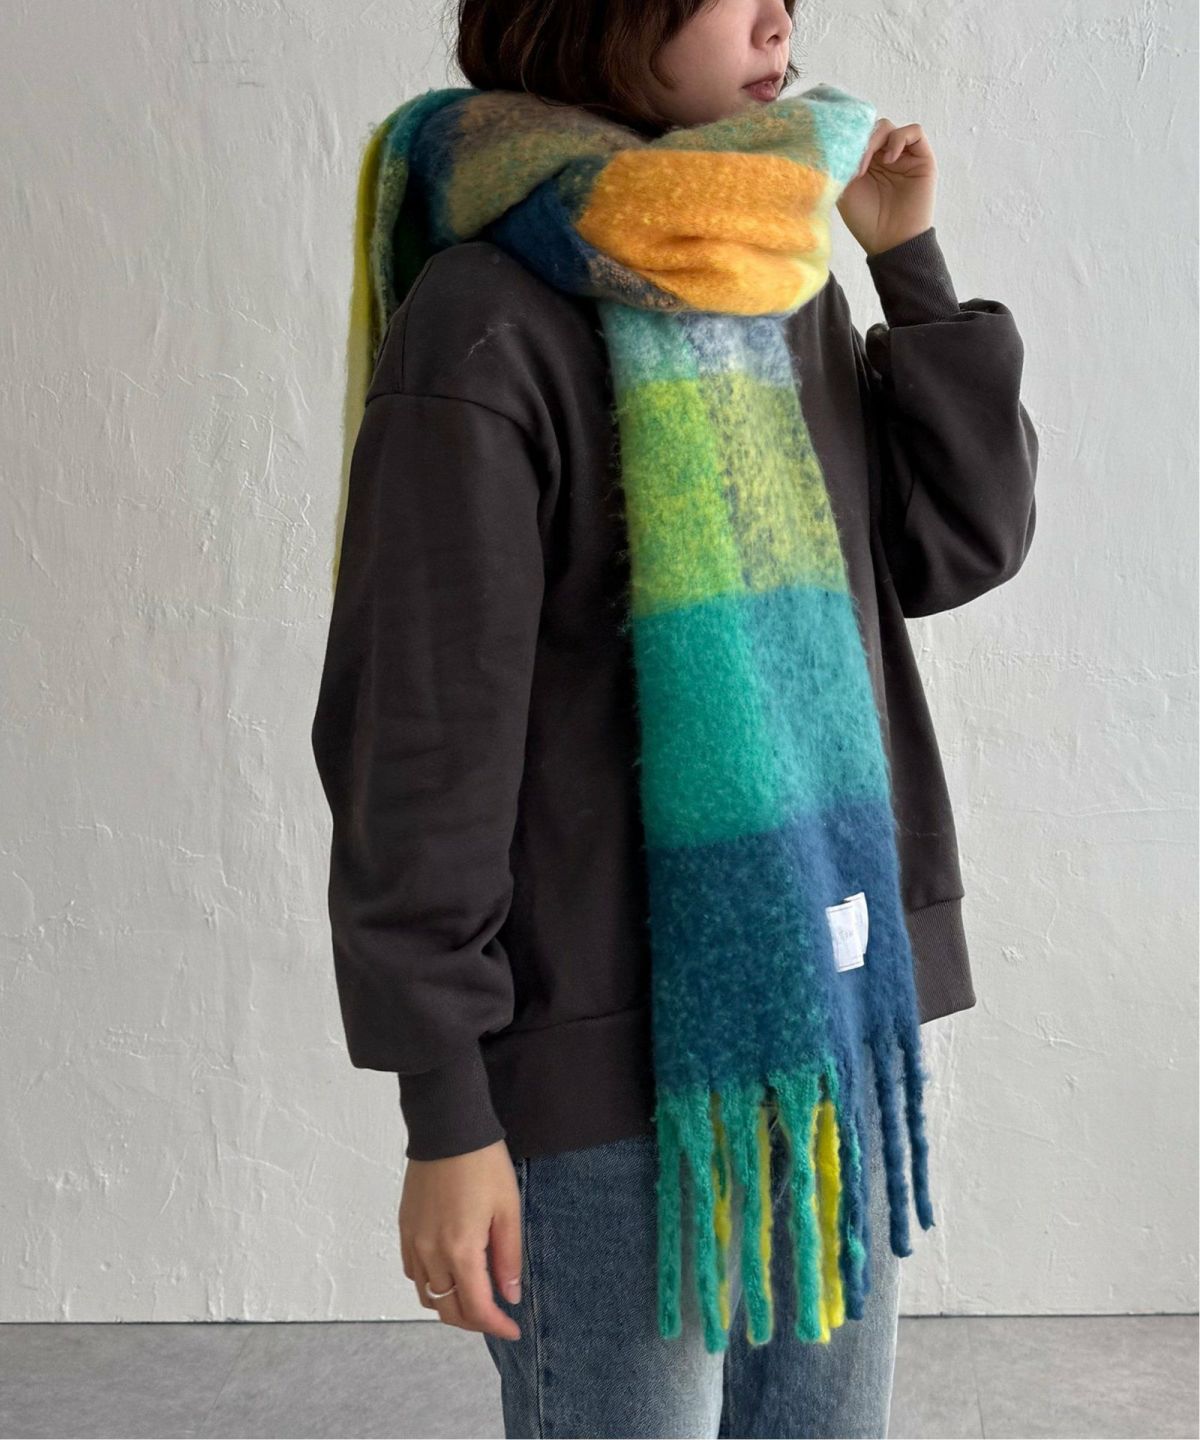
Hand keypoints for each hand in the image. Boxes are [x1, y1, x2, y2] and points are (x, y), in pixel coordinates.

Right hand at [399, 1138, 522, 1340]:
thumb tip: (508, 1295)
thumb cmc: (482, 1164)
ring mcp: (413, 1241)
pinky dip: (430, 1284)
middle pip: (447, 1309)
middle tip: (496, 1318)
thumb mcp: (508, 1209)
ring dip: (450, 1304)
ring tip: (474, 1298)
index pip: (476, 1308)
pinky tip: (448, 1274)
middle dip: (473, 1321)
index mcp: (460, 1250)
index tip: (513, 1330)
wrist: (447, 1129)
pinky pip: (412, 1272)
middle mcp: (430, 1252)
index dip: (496, 1326)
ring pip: (427, 1294)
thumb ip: (508, 1257)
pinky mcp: (404, 1228)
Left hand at [835, 117, 936, 257]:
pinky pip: (915, 131)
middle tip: (855, 165)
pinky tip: (889, 159)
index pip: (857, 136)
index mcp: (865, 163)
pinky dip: (899, 138)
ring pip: (889, 127)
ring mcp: (903, 157)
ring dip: (876, 140)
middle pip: (871, 129)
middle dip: (860, 142)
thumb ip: (843, 164)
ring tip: (867, 165)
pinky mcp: (922, 159)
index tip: (840, 156)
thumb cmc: (866, 221)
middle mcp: (883, 157)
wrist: (890, 241)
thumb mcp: (845, 189)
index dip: (849, 139)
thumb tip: (843, 140)